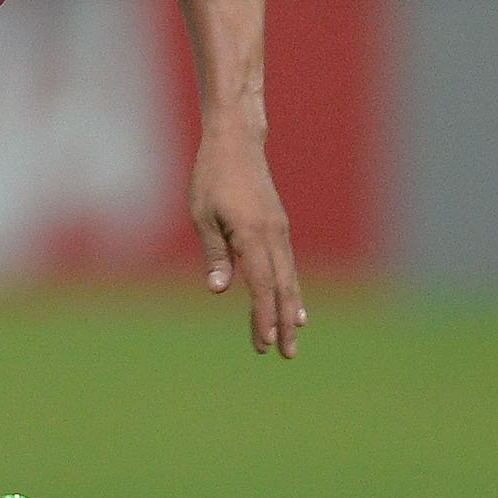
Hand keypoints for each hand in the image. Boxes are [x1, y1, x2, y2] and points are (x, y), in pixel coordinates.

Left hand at [192, 128, 304, 356]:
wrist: (236, 143)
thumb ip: (215, 255)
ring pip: (289, 279)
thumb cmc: (211, 177)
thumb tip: (220, 290)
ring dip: (290, 311)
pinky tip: (295, 307)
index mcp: (253, 235)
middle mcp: (273, 236)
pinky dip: (291, 289)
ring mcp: (279, 231)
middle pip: (282, 289)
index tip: (264, 342)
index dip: (263, 316)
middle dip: (283, 323)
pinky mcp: (278, 227)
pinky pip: (287, 265)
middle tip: (284, 355)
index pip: (262, 286)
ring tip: (292, 339)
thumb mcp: (203, 216)